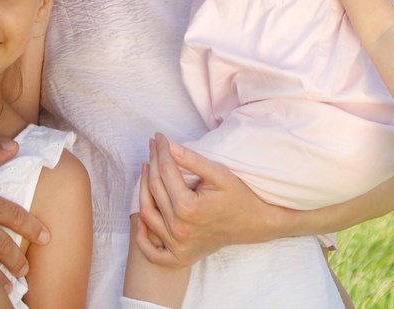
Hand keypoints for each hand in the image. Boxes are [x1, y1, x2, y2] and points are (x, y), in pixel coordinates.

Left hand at [134, 134, 274, 267]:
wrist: (254, 224)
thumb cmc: (238, 196)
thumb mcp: (219, 174)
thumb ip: (193, 160)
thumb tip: (168, 146)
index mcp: (188, 207)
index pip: (165, 171)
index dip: (160, 150)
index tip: (158, 136)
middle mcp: (179, 228)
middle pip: (154, 189)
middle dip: (152, 163)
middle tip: (152, 146)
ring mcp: (177, 244)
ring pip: (147, 214)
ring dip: (142, 190)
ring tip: (146, 169)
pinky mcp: (179, 256)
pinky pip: (152, 251)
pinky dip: (142, 238)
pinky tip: (140, 221)